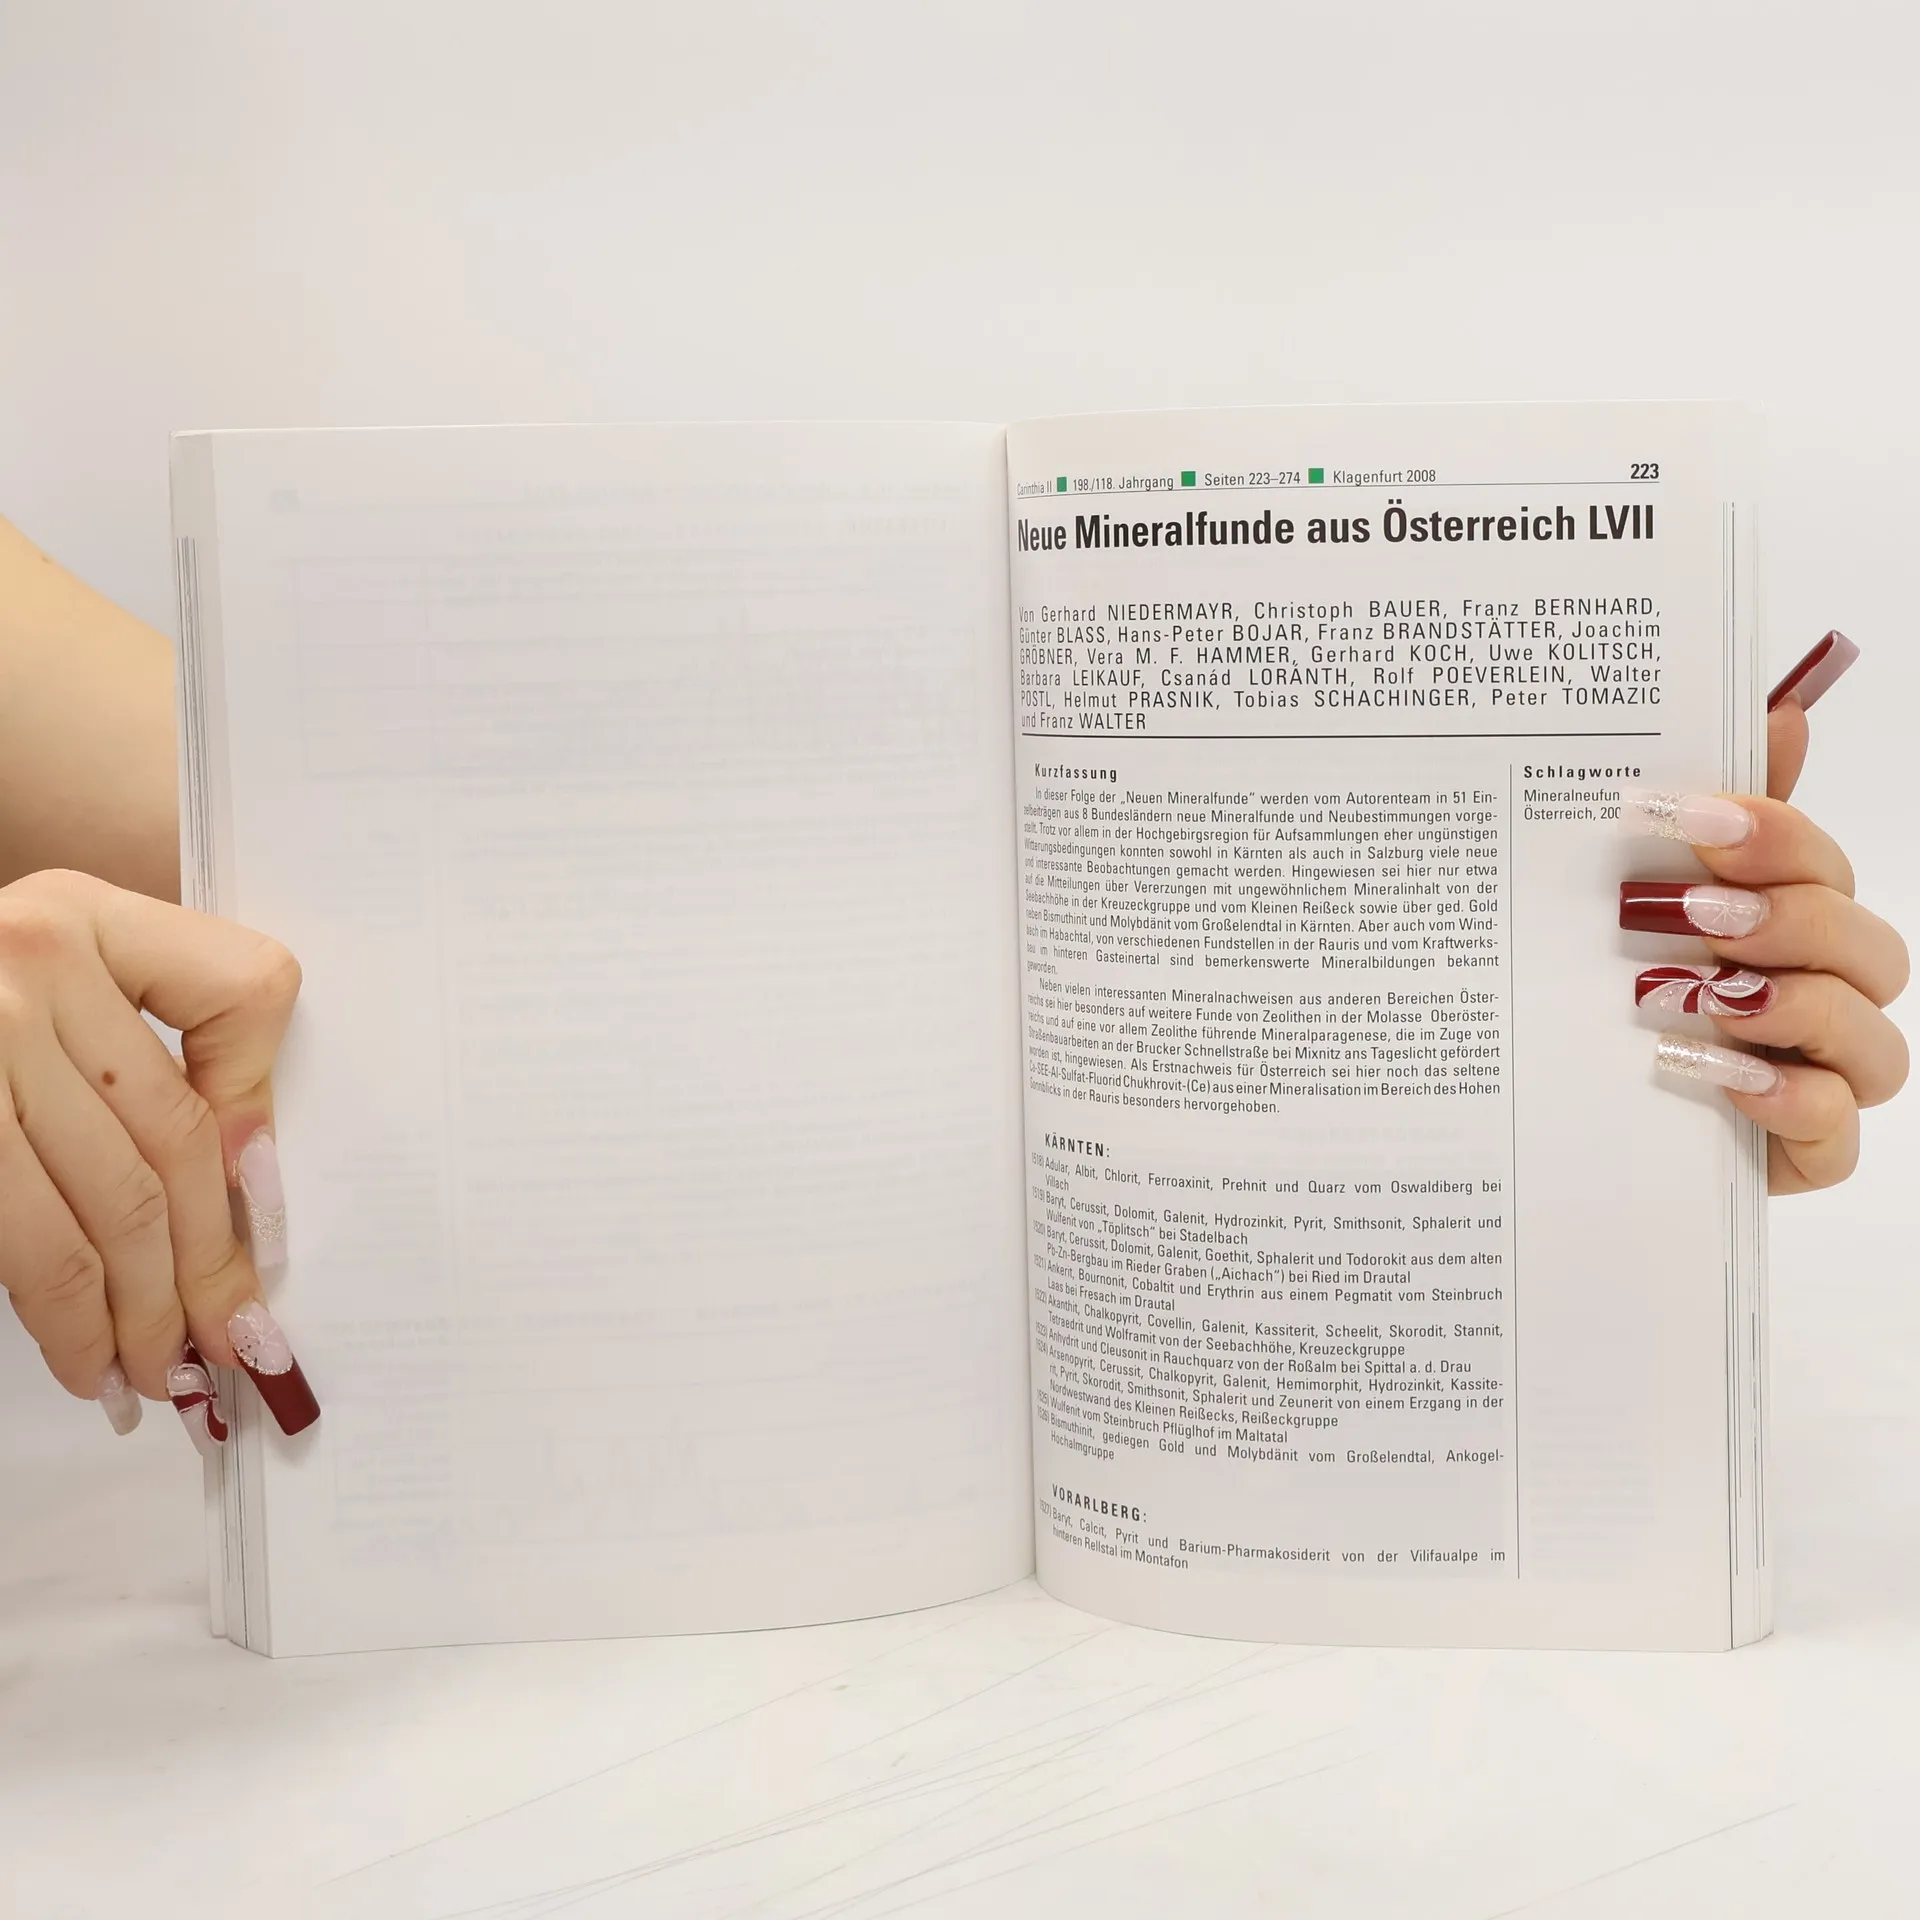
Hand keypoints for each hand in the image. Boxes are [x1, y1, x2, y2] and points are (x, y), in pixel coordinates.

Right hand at [0, 868, 316, 1446]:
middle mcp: (32, 961)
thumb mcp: (40, 982)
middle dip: (210, 1263)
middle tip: (234, 1344)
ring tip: (162, 1374)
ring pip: (109, 1203)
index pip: (244, 993)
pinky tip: (87, 1356)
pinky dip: (66, 1314)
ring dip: (144, 1311)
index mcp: (88, 913)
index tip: (269, 1210)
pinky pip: (31, 1239)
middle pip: (176, 1136)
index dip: (267, 1112)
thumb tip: (247, 1184)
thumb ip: (137, 1044)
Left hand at [1623, 635, 1908, 1191]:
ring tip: (1703, 999)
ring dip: (1793, 1011)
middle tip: (1693, 913)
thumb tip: (1781, 702)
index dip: (1775, 837)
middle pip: (1868, 950)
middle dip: (1788, 922)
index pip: (1822, 866)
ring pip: (1873, 1045)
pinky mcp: (1798, 1151)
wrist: (1546, 1109)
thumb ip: (1713, 808)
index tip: (1694, 820)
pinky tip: (1722, 1075)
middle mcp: (1820, 993)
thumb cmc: (1603, 987)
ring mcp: (1819, 1077)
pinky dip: (1789, 1102)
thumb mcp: (1634, 886)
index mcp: (1788, 920)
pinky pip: (1835, 1135)